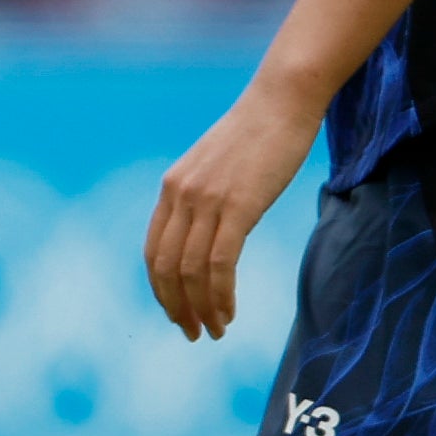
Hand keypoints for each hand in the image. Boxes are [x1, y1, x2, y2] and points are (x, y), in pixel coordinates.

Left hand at [145, 79, 320, 339]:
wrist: (282, 101)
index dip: (161, 289)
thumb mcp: (215, 166)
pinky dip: (221, 295)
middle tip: (193, 333)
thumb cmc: (257, 134)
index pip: (153, 251)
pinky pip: (220, 264)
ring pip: (191, 272)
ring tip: (216, 331)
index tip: (177, 312)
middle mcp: (180, 195)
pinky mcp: (238, 206)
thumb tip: (206, 231)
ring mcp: (207, 200)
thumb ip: (202, 197)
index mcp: (171, 187)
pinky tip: (230, 312)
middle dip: (176, 307)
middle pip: (165, 268)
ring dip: (202, 309)